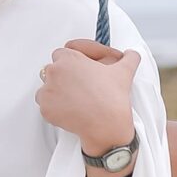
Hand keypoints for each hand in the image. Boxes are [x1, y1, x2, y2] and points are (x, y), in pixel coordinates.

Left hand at [36, 39, 138, 157]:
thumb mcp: (124, 71)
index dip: (71, 62)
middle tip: (77, 86)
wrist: (106, 123)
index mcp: (69, 58)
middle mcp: (54, 71)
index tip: (79, 70)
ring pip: (46, 87)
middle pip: (52, 70)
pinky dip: (54, 107)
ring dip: (55, 91)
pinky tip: (68, 110)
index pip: (61, 53)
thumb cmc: (113, 96)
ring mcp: (48, 90)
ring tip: (72, 98)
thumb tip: (132, 54)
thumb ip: (129, 58)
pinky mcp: (45, 108)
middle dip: (62, 77)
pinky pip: (45, 105)